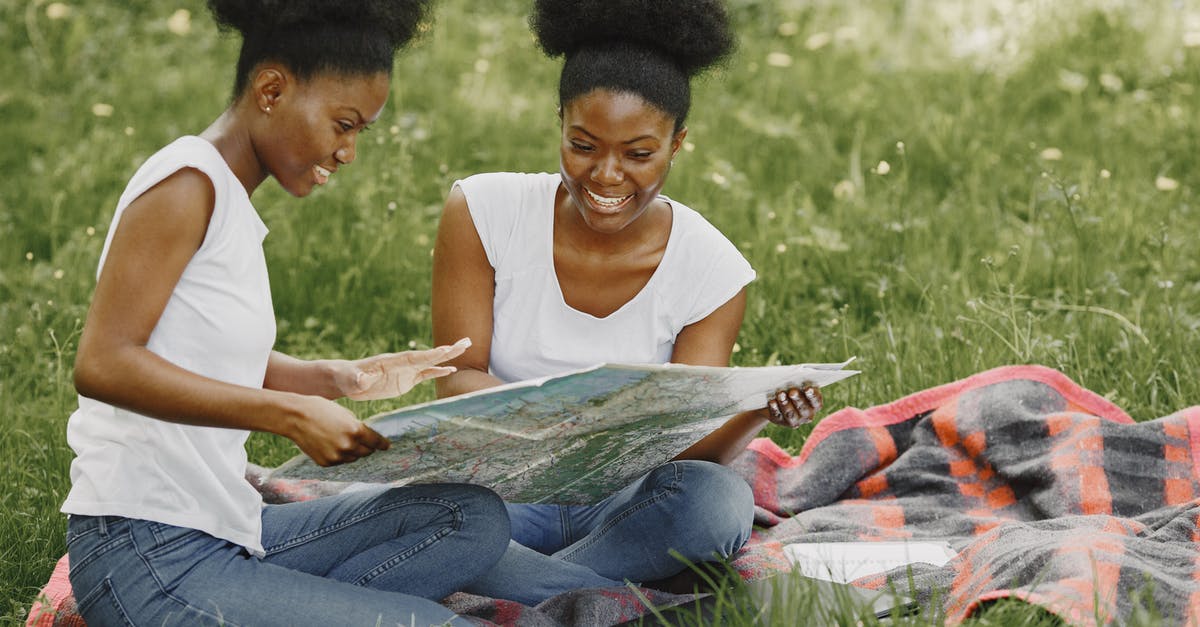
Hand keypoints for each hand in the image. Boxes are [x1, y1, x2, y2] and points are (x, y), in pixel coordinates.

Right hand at [287, 395, 390, 466]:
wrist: (296, 417)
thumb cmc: (321, 410)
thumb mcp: (346, 414)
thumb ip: (358, 427)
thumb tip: (367, 438)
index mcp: (356, 431)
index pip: (376, 442)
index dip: (382, 444)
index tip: (386, 446)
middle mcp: (348, 446)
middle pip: (366, 452)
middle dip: (366, 446)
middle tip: (361, 440)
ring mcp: (336, 456)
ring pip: (353, 458)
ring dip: (352, 451)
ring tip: (340, 439)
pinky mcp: (326, 463)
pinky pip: (339, 461)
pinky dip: (338, 455)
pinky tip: (330, 444)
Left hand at [336, 338, 470, 400]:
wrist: (345, 380)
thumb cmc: (346, 379)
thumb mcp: (351, 380)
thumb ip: (358, 378)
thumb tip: (362, 379)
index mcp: (391, 362)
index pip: (414, 357)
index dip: (431, 355)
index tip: (447, 350)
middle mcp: (402, 363)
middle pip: (428, 355)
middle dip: (447, 350)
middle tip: (466, 342)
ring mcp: (405, 371)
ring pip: (430, 362)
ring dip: (447, 357)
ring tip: (464, 348)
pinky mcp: (405, 380)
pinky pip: (425, 375)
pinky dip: (438, 371)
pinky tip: (451, 370)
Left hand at [764, 383, 822, 428]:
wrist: (776, 397)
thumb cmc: (791, 387)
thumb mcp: (798, 384)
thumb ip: (800, 382)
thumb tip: (796, 375)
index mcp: (814, 405)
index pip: (816, 401)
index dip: (812, 395)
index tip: (808, 388)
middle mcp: (807, 415)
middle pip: (803, 408)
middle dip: (797, 399)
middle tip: (792, 391)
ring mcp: (794, 420)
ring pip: (790, 413)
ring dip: (785, 403)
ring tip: (780, 394)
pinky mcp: (780, 421)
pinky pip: (777, 415)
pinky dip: (774, 408)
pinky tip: (772, 402)